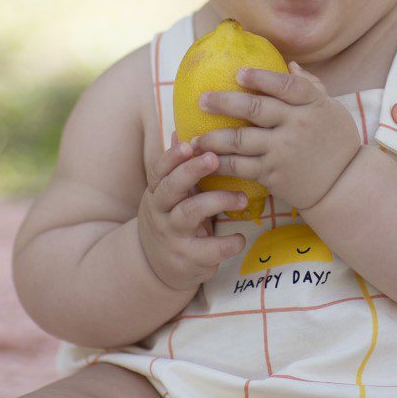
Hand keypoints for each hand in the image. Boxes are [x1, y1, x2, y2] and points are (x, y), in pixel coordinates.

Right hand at [136, 132, 247, 291]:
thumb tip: (179, 130)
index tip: (189, 144)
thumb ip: (176, 168)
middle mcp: (160, 212)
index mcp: (157, 193)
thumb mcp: (168, 196)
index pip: (159, 170)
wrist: (154, 267)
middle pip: (171, 187)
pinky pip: (210, 249)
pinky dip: (228, 243)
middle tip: (215, 158)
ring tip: (242, 198)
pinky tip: (240, 238)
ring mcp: (173, 236)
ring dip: (218, 201)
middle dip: (192, 171)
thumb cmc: (171, 220)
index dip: (172, 157)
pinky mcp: (188, 259)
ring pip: (191, 213)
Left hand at [193, 62, 361, 211]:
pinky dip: (220, 164)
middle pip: (255, 108)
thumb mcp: (331, 110)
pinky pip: (240, 167)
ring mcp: (283, 150)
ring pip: (240, 140)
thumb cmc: (337, 143)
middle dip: (224, 102)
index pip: (286, 85)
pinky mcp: (273, 174)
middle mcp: (297, 125)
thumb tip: (291, 64)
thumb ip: (310, 87)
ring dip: (213, 138)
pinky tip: (205, 160)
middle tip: (202, 100)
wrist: (343, 184)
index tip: (239, 73)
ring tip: (195, 138)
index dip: (261, 77)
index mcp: (312, 105)